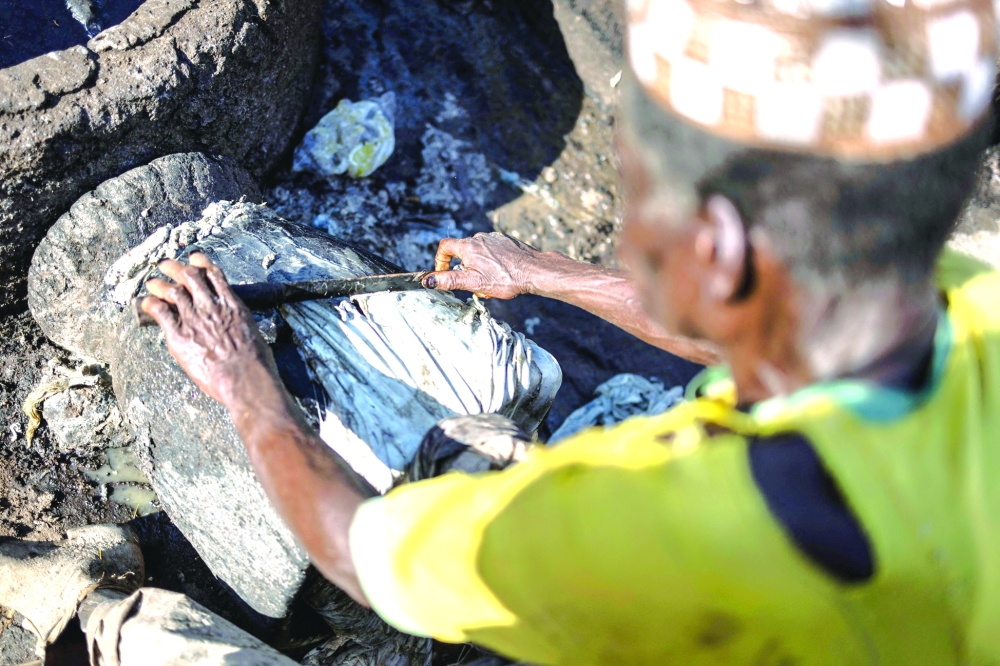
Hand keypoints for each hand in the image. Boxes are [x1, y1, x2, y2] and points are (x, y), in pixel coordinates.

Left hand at [141, 253, 277, 408]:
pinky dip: (152, 304)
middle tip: (166, 265)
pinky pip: (160, 313)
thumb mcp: (253, 333)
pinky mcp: (179, 336)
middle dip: (176, 268)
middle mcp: (211, 307)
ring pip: (172, 291)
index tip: (194, 258)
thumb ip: (238, 323)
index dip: (201, 263)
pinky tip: (147, 303)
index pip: (214, 275)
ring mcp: (194, 320)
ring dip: (160, 284)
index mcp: (232, 305)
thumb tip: (236, 325)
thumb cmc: (256, 363)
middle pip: (190, 276)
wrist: (245, 379)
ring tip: (152, 282)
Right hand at [422, 233, 541, 298]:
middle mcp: (480, 238)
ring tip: (490, 283)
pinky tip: (502, 274)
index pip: (445, 247)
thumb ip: (449, 280)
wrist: (534, 271)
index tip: (445, 273)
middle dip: (465, 269)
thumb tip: (428, 281)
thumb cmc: (505, 278)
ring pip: (479, 252)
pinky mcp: (507, 241)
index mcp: (469, 246)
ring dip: (479, 267)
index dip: (440, 260)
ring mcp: (495, 238)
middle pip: (463, 251)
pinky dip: (492, 262)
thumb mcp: (473, 283)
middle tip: (474, 285)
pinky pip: (493, 251)